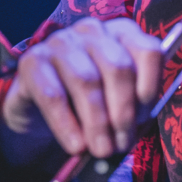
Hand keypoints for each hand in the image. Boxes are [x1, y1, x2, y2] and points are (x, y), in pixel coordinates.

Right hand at [0, 17, 161, 164]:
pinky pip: (52, 94)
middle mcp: (93, 31)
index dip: (149, 88)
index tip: (142, 120)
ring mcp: (60, 42)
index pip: (148, 51)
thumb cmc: (89, 105)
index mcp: (123, 33)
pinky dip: (66, 124)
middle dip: (123, 112)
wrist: (40, 115)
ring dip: (97, 122)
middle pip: (118, 68)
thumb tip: (136, 128)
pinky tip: (76, 146)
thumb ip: (133, 109)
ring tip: (102, 150)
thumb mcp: (118, 104)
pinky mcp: (31, 60)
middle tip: (122, 144)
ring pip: (86, 81)